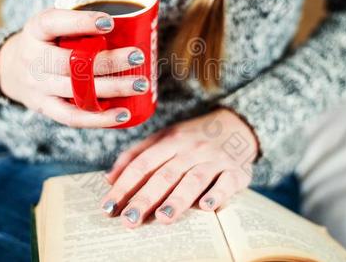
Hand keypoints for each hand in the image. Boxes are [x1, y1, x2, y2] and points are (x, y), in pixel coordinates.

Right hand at [0, 8, 146, 127]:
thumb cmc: (46, 41)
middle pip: (71, 63)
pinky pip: (72, 117)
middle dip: (108, 61)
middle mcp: (33, 59)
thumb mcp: (52, 22)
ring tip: (141, 84)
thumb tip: (131, 17)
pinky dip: (99, 118)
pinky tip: (124, 114)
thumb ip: (79, 18)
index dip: (82, 22)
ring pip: (77, 91)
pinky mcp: (46, 108)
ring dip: (112, 89)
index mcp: (35, 30)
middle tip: (138, 56)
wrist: (11, 70)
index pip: (54, 23)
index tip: (110, 22)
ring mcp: (38, 87)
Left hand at [100, 108, 258, 227]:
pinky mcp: (236, 172)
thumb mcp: (164, 138)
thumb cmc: (192, 138)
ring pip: (193, 179)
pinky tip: (206, 207)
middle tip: (129, 219)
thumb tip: (109, 178)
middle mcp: (191, 149)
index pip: (142, 163)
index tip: (108, 206)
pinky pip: (226, 183)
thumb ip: (136, 155)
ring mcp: (214, 159)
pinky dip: (217, 194)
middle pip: (165, 174)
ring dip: (177, 199)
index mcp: (170, 140)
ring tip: (162, 217)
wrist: (237, 125)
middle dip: (145, 198)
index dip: (124, 185)